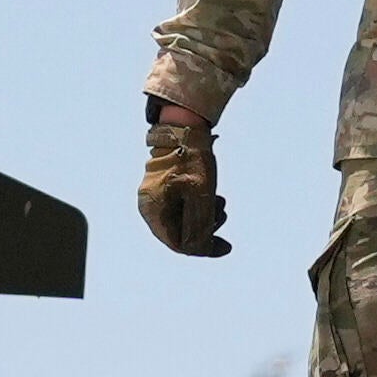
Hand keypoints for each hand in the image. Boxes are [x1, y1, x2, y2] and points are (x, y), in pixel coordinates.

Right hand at [136, 133, 229, 262]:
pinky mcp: (166, 187)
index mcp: (153, 210)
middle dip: (207, 228)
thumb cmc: (190, 159)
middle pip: (181, 232)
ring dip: (206, 216)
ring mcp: (157, 196)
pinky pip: (184, 206)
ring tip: (222, 202)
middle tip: (224, 214)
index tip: (225, 246)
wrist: (185, 125)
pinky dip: (201, 205)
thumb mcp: (200, 195)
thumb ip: (199, 226)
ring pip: (185, 219)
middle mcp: (151, 206)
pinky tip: (215, 196)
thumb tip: (199, 250)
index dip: (202, 248)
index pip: (178, 243)